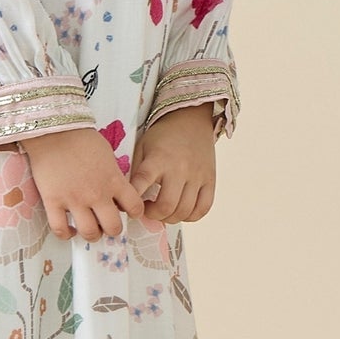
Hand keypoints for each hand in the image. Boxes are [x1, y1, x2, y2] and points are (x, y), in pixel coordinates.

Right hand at [21, 126, 149, 241]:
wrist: (53, 131)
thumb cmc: (81, 138)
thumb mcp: (107, 155)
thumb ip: (113, 175)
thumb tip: (114, 190)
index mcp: (113, 180)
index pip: (135, 207)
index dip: (134, 212)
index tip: (128, 211)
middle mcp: (97, 194)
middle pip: (113, 227)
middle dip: (113, 229)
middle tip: (107, 224)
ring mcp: (74, 200)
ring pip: (89, 233)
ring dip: (92, 235)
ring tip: (89, 229)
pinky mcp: (53, 201)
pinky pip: (60, 229)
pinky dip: (66, 234)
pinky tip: (69, 230)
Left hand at [127, 103, 217, 224]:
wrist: (190, 120)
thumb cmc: (162, 136)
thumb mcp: (142, 147)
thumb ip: (136, 171)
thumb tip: (129, 198)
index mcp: (158, 159)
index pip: (143, 182)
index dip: (134, 200)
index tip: (130, 207)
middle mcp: (179, 168)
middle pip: (167, 205)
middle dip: (153, 215)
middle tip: (147, 211)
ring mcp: (197, 175)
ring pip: (185, 211)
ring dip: (170, 218)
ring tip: (162, 211)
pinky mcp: (210, 180)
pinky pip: (203, 208)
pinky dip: (190, 216)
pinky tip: (180, 211)